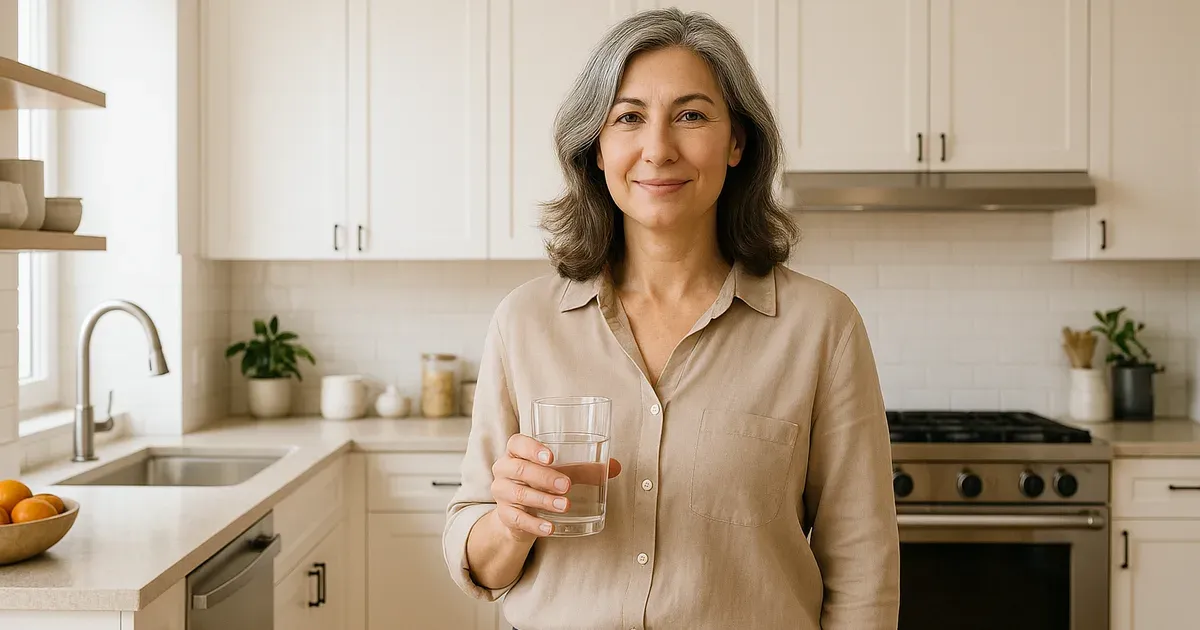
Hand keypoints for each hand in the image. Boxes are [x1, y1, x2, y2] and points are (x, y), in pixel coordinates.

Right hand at [490, 433, 621, 539]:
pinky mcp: (504, 515)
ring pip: (518, 494)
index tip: (552, 457)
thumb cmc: (541, 483)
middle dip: (545, 477)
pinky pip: (517, 519)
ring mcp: (501, 492)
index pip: (517, 443)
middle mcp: (504, 469)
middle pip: (519, 469)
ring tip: (565, 505)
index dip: (532, 448)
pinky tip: (550, 528)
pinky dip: (535, 524)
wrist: (519, 514)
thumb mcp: (561, 473)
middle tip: (567, 485)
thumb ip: (585, 469)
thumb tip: (615, 467)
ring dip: (543, 500)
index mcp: (517, 452)